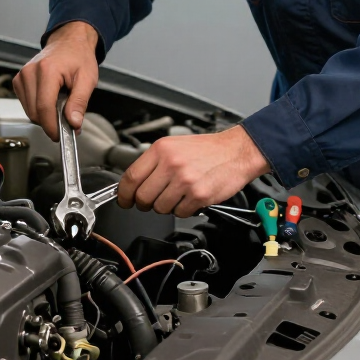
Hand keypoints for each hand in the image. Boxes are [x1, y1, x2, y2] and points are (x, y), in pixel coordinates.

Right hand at [13, 21, 98, 140]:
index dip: (52, 127)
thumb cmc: (78, 57)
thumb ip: (80, 102)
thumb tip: (73, 123)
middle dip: (51, 122)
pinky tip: (50, 99)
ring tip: (60, 103)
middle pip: (35, 113)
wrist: (69, 42)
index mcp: (47, 70)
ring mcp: (22, 76)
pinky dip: (38, 109)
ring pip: (29, 112)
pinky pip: (26, 105)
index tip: (61, 136)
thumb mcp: (87, 79)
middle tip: (68, 118)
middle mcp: (30, 72)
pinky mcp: (18, 81)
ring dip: (45, 116)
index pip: (43, 108)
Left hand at [117, 125, 269, 217]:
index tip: (124, 200)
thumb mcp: (174, 146)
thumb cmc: (206, 149)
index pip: (131, 177)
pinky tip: (191, 197)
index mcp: (161, 149)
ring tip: (178, 194)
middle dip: (145, 204)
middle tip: (154, 200)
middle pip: (143, 197)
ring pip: (160, 208)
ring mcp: (185, 180)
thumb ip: (153, 163)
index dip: (123, 194)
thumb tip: (132, 183)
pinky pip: (180, 213)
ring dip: (167, 206)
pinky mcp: (199, 195)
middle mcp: (171, 164)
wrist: (236, 151)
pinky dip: (184, 210)